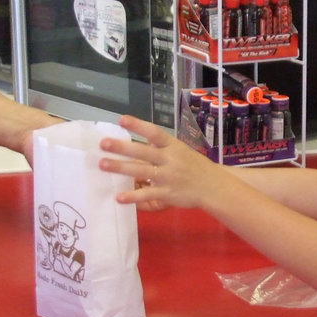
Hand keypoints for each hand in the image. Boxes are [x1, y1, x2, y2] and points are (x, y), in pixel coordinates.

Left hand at [99, 116, 220, 210]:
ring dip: (121, 168)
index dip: (138, 125)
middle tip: (103, 143)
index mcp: (172, 146)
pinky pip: (148, 195)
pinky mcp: (167, 194)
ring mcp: (168, 177)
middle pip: (143, 152)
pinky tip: (118, 197)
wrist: (213, 186)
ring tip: (102, 164)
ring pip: (141, 171)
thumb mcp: (180, 151)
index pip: (154, 133)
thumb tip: (141, 140)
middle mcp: (169, 160)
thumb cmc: (194, 166)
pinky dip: (133, 196)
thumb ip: (161, 147)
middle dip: (122, 147)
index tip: (122, 119)